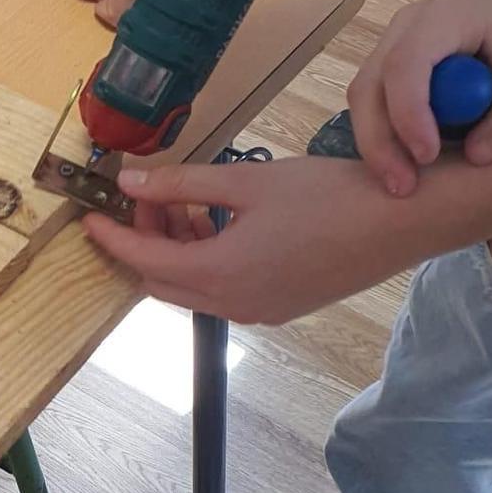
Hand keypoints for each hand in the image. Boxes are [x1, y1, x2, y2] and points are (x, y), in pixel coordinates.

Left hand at [85, 155, 433, 322]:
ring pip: (191, 287)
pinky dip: (205, 260)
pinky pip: (221, 290)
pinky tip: (217, 222)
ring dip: (176, 250)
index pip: (142, 262)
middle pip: (161, 282)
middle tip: (146, 199)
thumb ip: (182, 185)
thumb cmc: (330, 196)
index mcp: (219, 274)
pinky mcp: (279, 306)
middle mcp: (233, 304)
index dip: (112, 239)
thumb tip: (130, 183)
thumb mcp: (247, 182)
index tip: (89, 216)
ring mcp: (257, 310)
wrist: (402, 221)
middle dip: (144, 242)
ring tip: (184, 203)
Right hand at [350, 0, 491, 194]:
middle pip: (369, 86)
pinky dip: (386, 131)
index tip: (428, 157)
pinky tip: (410, 155)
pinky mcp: (392, 60)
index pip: (405, 65)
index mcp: (445, 17)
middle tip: (401, 188)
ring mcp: (393, 41)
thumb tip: (477, 156)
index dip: (408, 114)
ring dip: (378, 142)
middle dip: (378, 141)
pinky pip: (376, 100)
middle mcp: (406, 26)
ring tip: (405, 180)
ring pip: (365, 97)